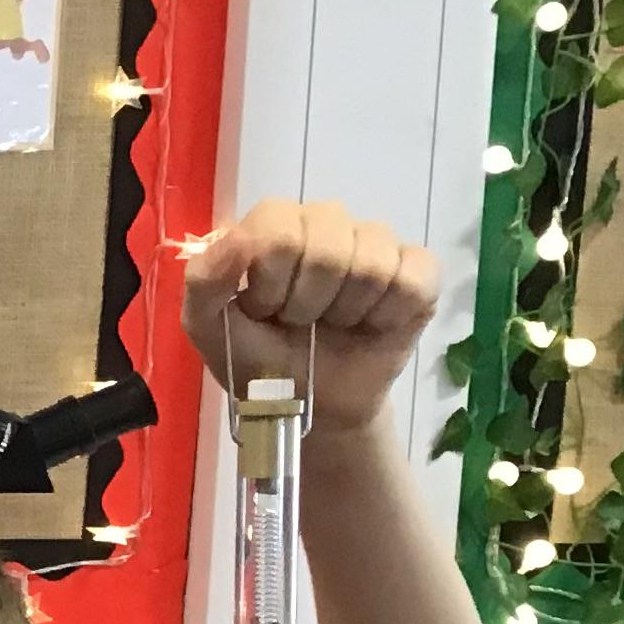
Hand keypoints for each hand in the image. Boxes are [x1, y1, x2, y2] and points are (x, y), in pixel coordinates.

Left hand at [183, 200, 438, 433]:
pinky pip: (414, 278)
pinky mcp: (419, 270)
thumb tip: (239, 237)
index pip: (280, 233)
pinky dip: (389, 314)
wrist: (309, 403)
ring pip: (372, 264)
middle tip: (299, 322)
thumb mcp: (208, 326)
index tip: (263, 310)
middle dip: (307, 303)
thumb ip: (204, 281)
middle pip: (328, 249)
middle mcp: (327, 220)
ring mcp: (375, 241)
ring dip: (345, 311)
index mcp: (274, 224)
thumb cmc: (257, 357)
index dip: (271, 284)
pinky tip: (371, 324)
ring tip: (332, 324)